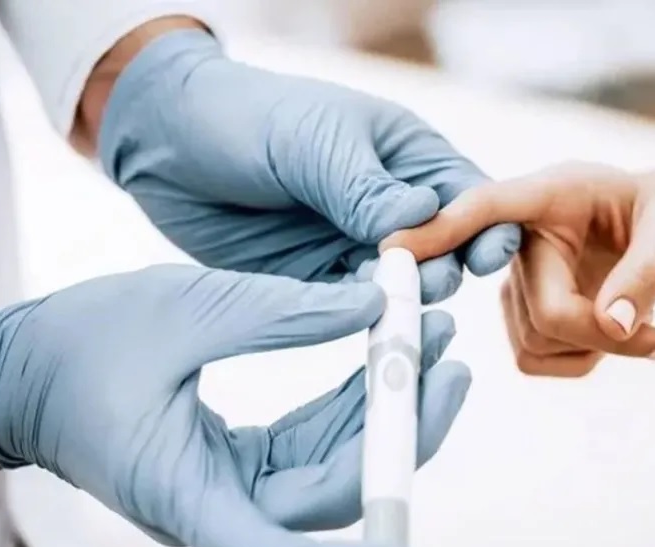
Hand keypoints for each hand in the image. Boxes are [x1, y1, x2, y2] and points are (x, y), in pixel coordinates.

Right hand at [0, 264, 470, 546]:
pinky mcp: (243, 463)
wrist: (20, 373)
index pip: (297, 538)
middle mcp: (224, 508)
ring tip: (428, 334)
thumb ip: (285, 312)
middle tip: (448, 356)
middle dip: (403, 424)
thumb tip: (374, 308)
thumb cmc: (77, 348)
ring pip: (338, 463)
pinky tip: (382, 350)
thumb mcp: (187, 310)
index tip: (423, 459)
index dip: (374, 514)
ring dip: (385, 404)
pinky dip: (351, 399)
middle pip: (343, 488)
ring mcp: (237, 488)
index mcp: (197, 497)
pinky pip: (315, 440)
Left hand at [98, 29, 519, 303]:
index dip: (484, 224)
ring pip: (402, 283)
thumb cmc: (249, 117)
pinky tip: (365, 322)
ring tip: (398, 304)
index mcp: (403, 155)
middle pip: (444, 246)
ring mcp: (353, 242)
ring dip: (406, 296)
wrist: (168, 142)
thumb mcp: (313, 142)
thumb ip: (366, 187)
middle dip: (446, 266)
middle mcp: (388, 202)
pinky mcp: (317, 277)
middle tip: (429, 281)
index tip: (486, 252)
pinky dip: (365, 316)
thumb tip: (427, 216)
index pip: (466, 193)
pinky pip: (354, 304)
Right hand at [385, 162, 654, 376]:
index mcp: (546, 195)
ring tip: (644, 320)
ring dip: (602, 348)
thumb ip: (647, 269)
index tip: (393, 247)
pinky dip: (583, 360)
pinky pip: (537, 360)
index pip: (486, 209)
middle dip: (610, 337)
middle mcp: (517, 238)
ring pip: (541, 344)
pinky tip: (606, 330)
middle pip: (547, 313)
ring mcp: (512, 281)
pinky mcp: (518, 317)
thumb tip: (614, 324)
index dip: (441, 229)